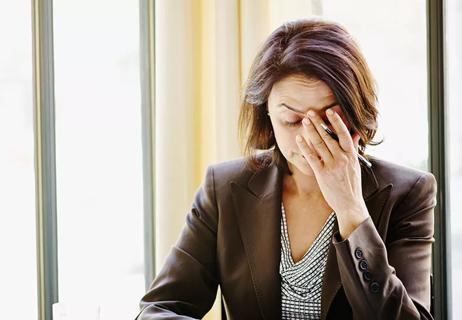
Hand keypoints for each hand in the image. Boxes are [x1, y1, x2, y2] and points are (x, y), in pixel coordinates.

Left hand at [296, 108, 368, 238]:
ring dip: (311, 131)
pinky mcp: (322, 174)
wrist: (350, 204)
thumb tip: (355, 134)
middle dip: (318, 123)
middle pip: (328, 137)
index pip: (344, 134)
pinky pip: (312, 157)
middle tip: (310, 112)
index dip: (336, 121)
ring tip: (304, 121)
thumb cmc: (352, 185)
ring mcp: (332, 166)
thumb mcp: (356, 165)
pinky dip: (305, 147)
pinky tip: (299, 139)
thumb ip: (353, 148)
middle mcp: (342, 159)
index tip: (329, 111)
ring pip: (319, 145)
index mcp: (351, 155)